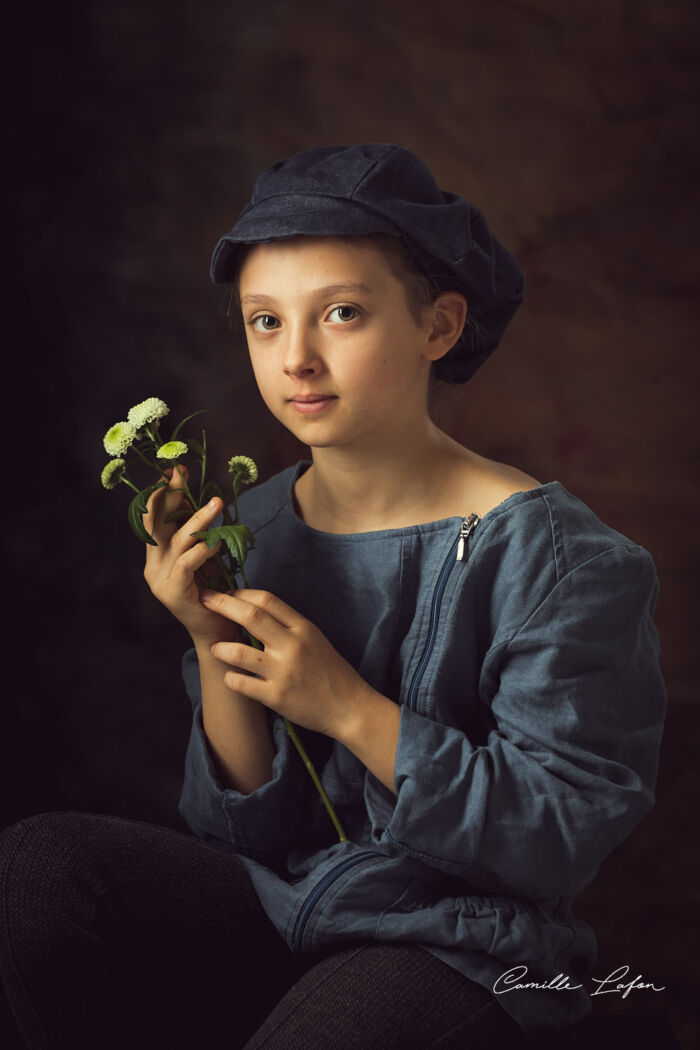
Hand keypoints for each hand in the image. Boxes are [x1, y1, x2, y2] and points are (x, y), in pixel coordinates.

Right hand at [142, 465, 241, 645]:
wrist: (218, 631)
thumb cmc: (215, 592)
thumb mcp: (205, 557)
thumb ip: (198, 534)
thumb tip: (200, 500)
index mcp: (157, 556)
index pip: (154, 518)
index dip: (163, 493)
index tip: (175, 471)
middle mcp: (154, 566)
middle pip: (155, 523)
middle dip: (168, 495)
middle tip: (180, 473)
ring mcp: (160, 580)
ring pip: (176, 541)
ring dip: (197, 519)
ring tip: (217, 503)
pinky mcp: (174, 592)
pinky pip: (187, 563)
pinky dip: (203, 549)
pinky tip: (218, 540)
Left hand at [203, 589, 376, 740]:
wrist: (349, 707)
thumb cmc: (329, 670)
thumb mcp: (314, 639)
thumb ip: (287, 625)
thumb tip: (254, 608)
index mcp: (303, 628)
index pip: (267, 600)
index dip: (241, 593)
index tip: (225, 592)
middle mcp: (293, 646)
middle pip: (251, 617)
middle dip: (222, 605)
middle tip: (204, 600)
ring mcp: (284, 672)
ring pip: (240, 653)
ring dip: (221, 648)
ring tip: (215, 647)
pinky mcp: (277, 697)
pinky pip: (242, 684)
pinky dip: (231, 678)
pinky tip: (229, 676)